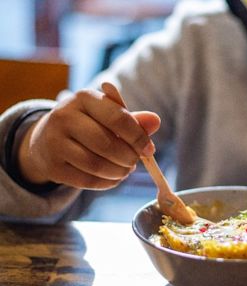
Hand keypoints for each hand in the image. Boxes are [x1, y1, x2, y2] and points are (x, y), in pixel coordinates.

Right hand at [18, 89, 160, 189]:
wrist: (47, 140)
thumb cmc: (88, 125)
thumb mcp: (108, 116)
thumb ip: (133, 120)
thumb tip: (156, 121)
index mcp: (83, 98)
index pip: (117, 118)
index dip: (138, 137)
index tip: (149, 150)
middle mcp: (64, 116)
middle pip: (106, 144)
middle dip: (128, 157)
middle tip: (135, 162)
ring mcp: (54, 142)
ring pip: (96, 165)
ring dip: (119, 172)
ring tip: (125, 170)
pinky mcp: (52, 166)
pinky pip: (87, 181)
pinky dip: (107, 183)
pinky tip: (113, 178)